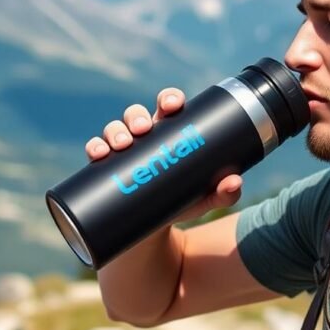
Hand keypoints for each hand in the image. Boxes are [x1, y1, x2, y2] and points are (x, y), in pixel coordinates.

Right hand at [84, 88, 242, 222]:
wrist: (152, 230)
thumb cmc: (180, 202)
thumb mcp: (202, 198)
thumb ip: (222, 192)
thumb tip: (235, 182)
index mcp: (168, 133)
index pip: (167, 106)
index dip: (169, 99)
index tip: (173, 105)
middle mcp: (143, 137)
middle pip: (136, 114)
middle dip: (138, 117)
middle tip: (144, 129)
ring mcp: (122, 151)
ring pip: (114, 128)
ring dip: (116, 131)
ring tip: (122, 145)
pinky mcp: (104, 168)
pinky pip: (95, 149)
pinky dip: (95, 147)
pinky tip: (98, 154)